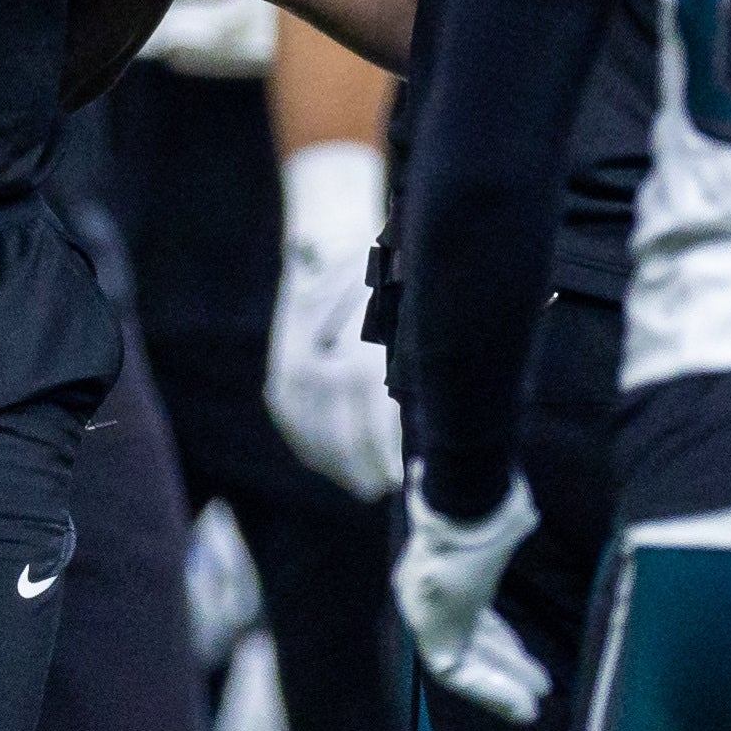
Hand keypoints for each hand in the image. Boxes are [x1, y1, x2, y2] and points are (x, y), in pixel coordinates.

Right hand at [266, 143, 402, 499]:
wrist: (330, 242)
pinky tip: (331, 463)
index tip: (410, 481)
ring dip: (342, 467)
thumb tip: (449, 425)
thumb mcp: (412, 319)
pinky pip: (294, 425)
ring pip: (318, 441)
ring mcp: (299, 373)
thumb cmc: (391, 281)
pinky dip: (313, 449)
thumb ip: (423, 371)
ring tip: (365, 482)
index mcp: (368, 356)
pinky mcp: (281, 374)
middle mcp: (330, 368)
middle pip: (348, 442)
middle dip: (370, 471)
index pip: (380, 429)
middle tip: (389, 488)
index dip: (392, 460)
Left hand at [394, 469, 548, 721]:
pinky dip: (491, 692)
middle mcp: (425, 594)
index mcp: (438, 567)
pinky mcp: (431, 632)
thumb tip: (519, 510)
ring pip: (462, 662)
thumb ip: (505, 525)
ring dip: (500, 688)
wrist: (461, 509)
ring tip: (530, 710)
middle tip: (536, 688)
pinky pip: (457, 674)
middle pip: (469, 639)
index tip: (524, 656)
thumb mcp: (496, 519)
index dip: (500, 640)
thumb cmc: (485, 507)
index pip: (469, 614)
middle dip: (504, 666)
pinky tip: (520, 704)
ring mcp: (424, 613)